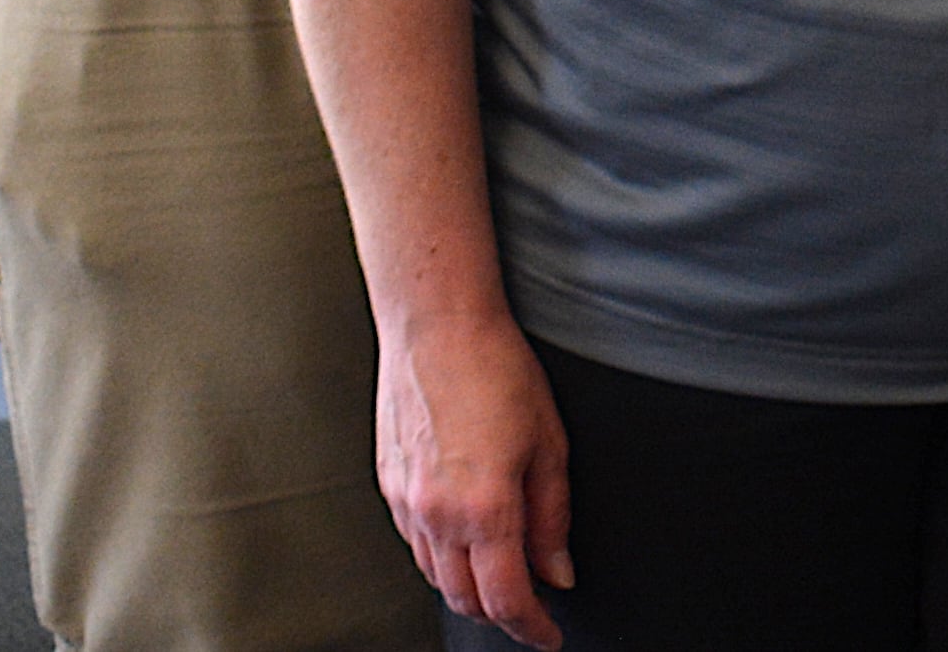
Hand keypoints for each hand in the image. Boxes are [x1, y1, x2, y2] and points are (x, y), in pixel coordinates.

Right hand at [375, 307, 574, 647]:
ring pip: (437, 577)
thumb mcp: (549, 442)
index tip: (548, 636)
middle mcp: (437, 515)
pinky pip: (416, 545)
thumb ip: (553, 516)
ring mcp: (406, 505)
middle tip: (532, 606)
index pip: (507, 598)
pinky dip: (443, 557)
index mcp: (484, 507)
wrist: (437, 327)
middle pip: (466, 600)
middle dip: (501, 614)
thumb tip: (558, 570)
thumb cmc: (498, 369)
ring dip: (470, 588)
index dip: (532, 626)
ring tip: (503, 573)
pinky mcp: (389, 488)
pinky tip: (466, 539)